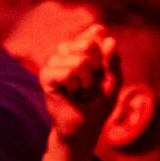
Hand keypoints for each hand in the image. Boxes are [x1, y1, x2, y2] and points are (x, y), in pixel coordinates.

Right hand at [41, 26, 121, 160]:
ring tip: (80, 90)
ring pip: (79, 61)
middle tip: (90, 84)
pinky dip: (74, 86)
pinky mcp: (46, 75)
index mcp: (83, 45)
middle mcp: (67, 49)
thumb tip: (110, 40)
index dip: (105, 53)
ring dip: (86, 81)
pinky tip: (70, 93)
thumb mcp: (113, 81)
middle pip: (88, 44)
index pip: (96, 32)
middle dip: (96, 68)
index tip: (102, 71)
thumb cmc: (98, 103)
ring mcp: (55, 61)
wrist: (83, 128)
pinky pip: (67, 72)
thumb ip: (113, 61)